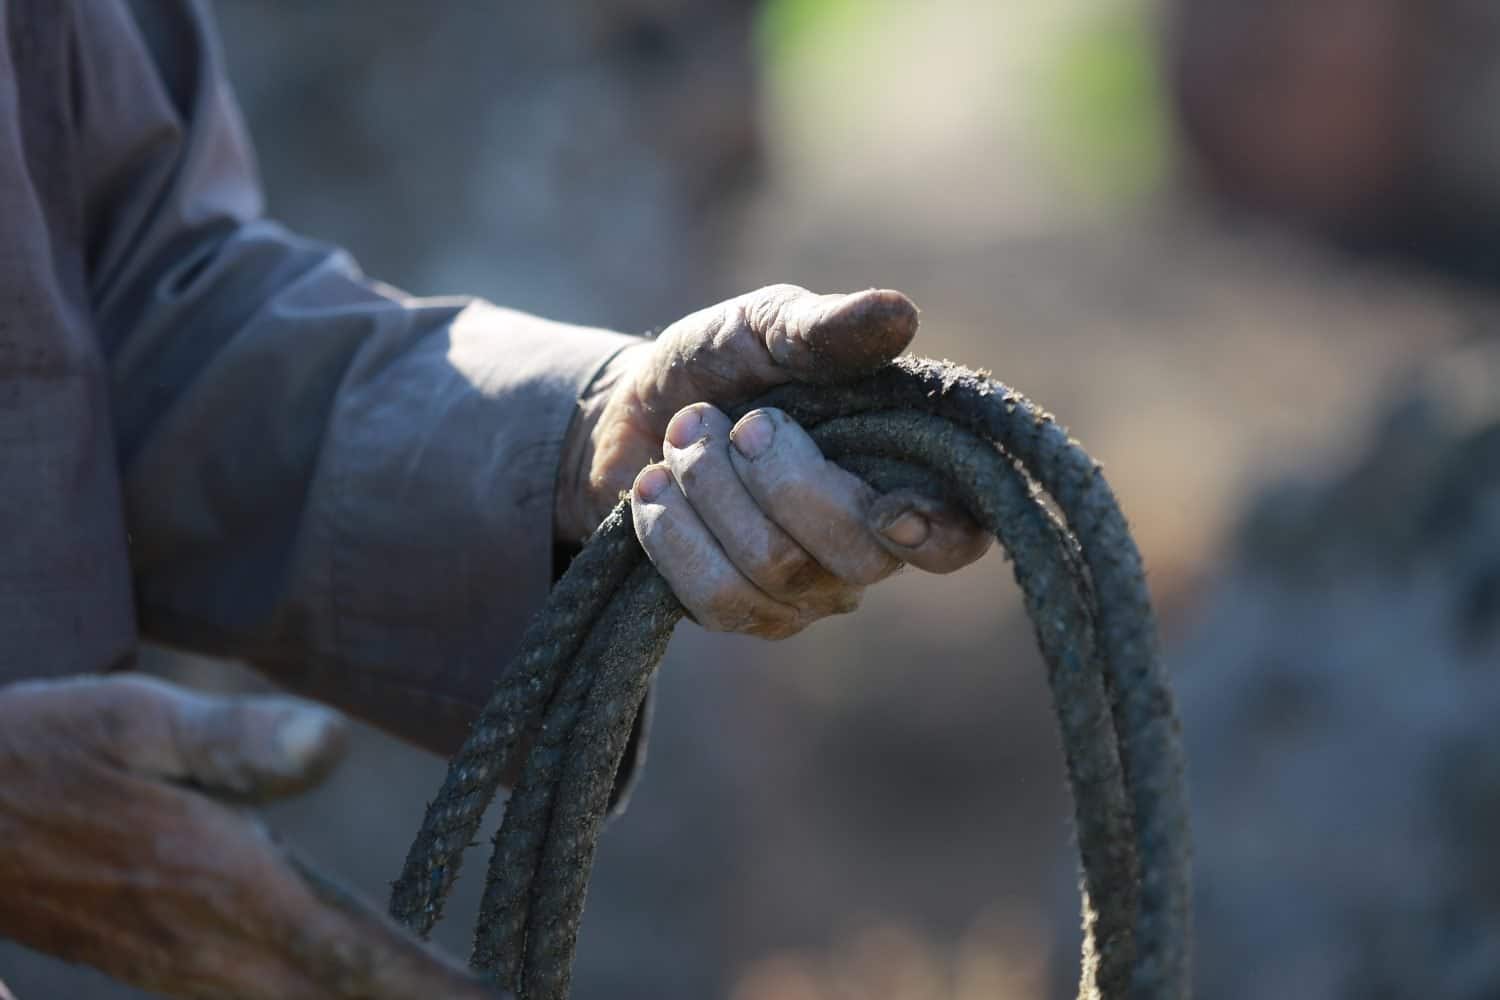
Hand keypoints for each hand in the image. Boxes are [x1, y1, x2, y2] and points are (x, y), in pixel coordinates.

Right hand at [0, 676, 504, 999]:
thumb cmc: (47, 749)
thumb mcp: (138, 716)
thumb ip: (237, 737)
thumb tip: (331, 740)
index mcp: (221, 882)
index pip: (351, 952)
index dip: (430, 987)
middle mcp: (210, 942)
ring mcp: (185, 966)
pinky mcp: (167, 965)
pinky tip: (356, 991)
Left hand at [557, 284, 990, 637]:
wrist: (633, 408)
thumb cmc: (723, 365)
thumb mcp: (766, 326)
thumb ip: (825, 328)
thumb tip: (899, 314)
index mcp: (901, 472)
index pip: (957, 537)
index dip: (936, 534)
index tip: (891, 508)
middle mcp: (867, 547)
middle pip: (856, 557)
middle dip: (781, 479)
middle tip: (741, 423)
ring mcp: (805, 592)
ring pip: (774, 571)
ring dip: (711, 489)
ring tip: (684, 437)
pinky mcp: (741, 615)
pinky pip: (715, 598)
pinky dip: (672, 531)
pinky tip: (655, 487)